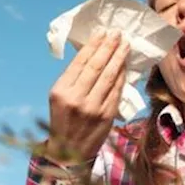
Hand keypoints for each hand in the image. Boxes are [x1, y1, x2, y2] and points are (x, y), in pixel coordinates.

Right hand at [44, 28, 130, 165]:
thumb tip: (93, 53)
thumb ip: (73, 78)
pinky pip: (117, 90)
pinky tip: (124, 64)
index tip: (102, 32)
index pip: (80, 62)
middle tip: (117, 33)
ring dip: (119, 57)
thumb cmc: (63, 120)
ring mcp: (93, 108)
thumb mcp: (59, 97)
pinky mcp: (107, 115)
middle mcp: (76, 98)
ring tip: (125, 44)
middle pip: (97, 66)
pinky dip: (122, 75)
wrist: (69, 152)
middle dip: (109, 47)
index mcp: (61, 91)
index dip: (93, 45)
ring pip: (110, 76)